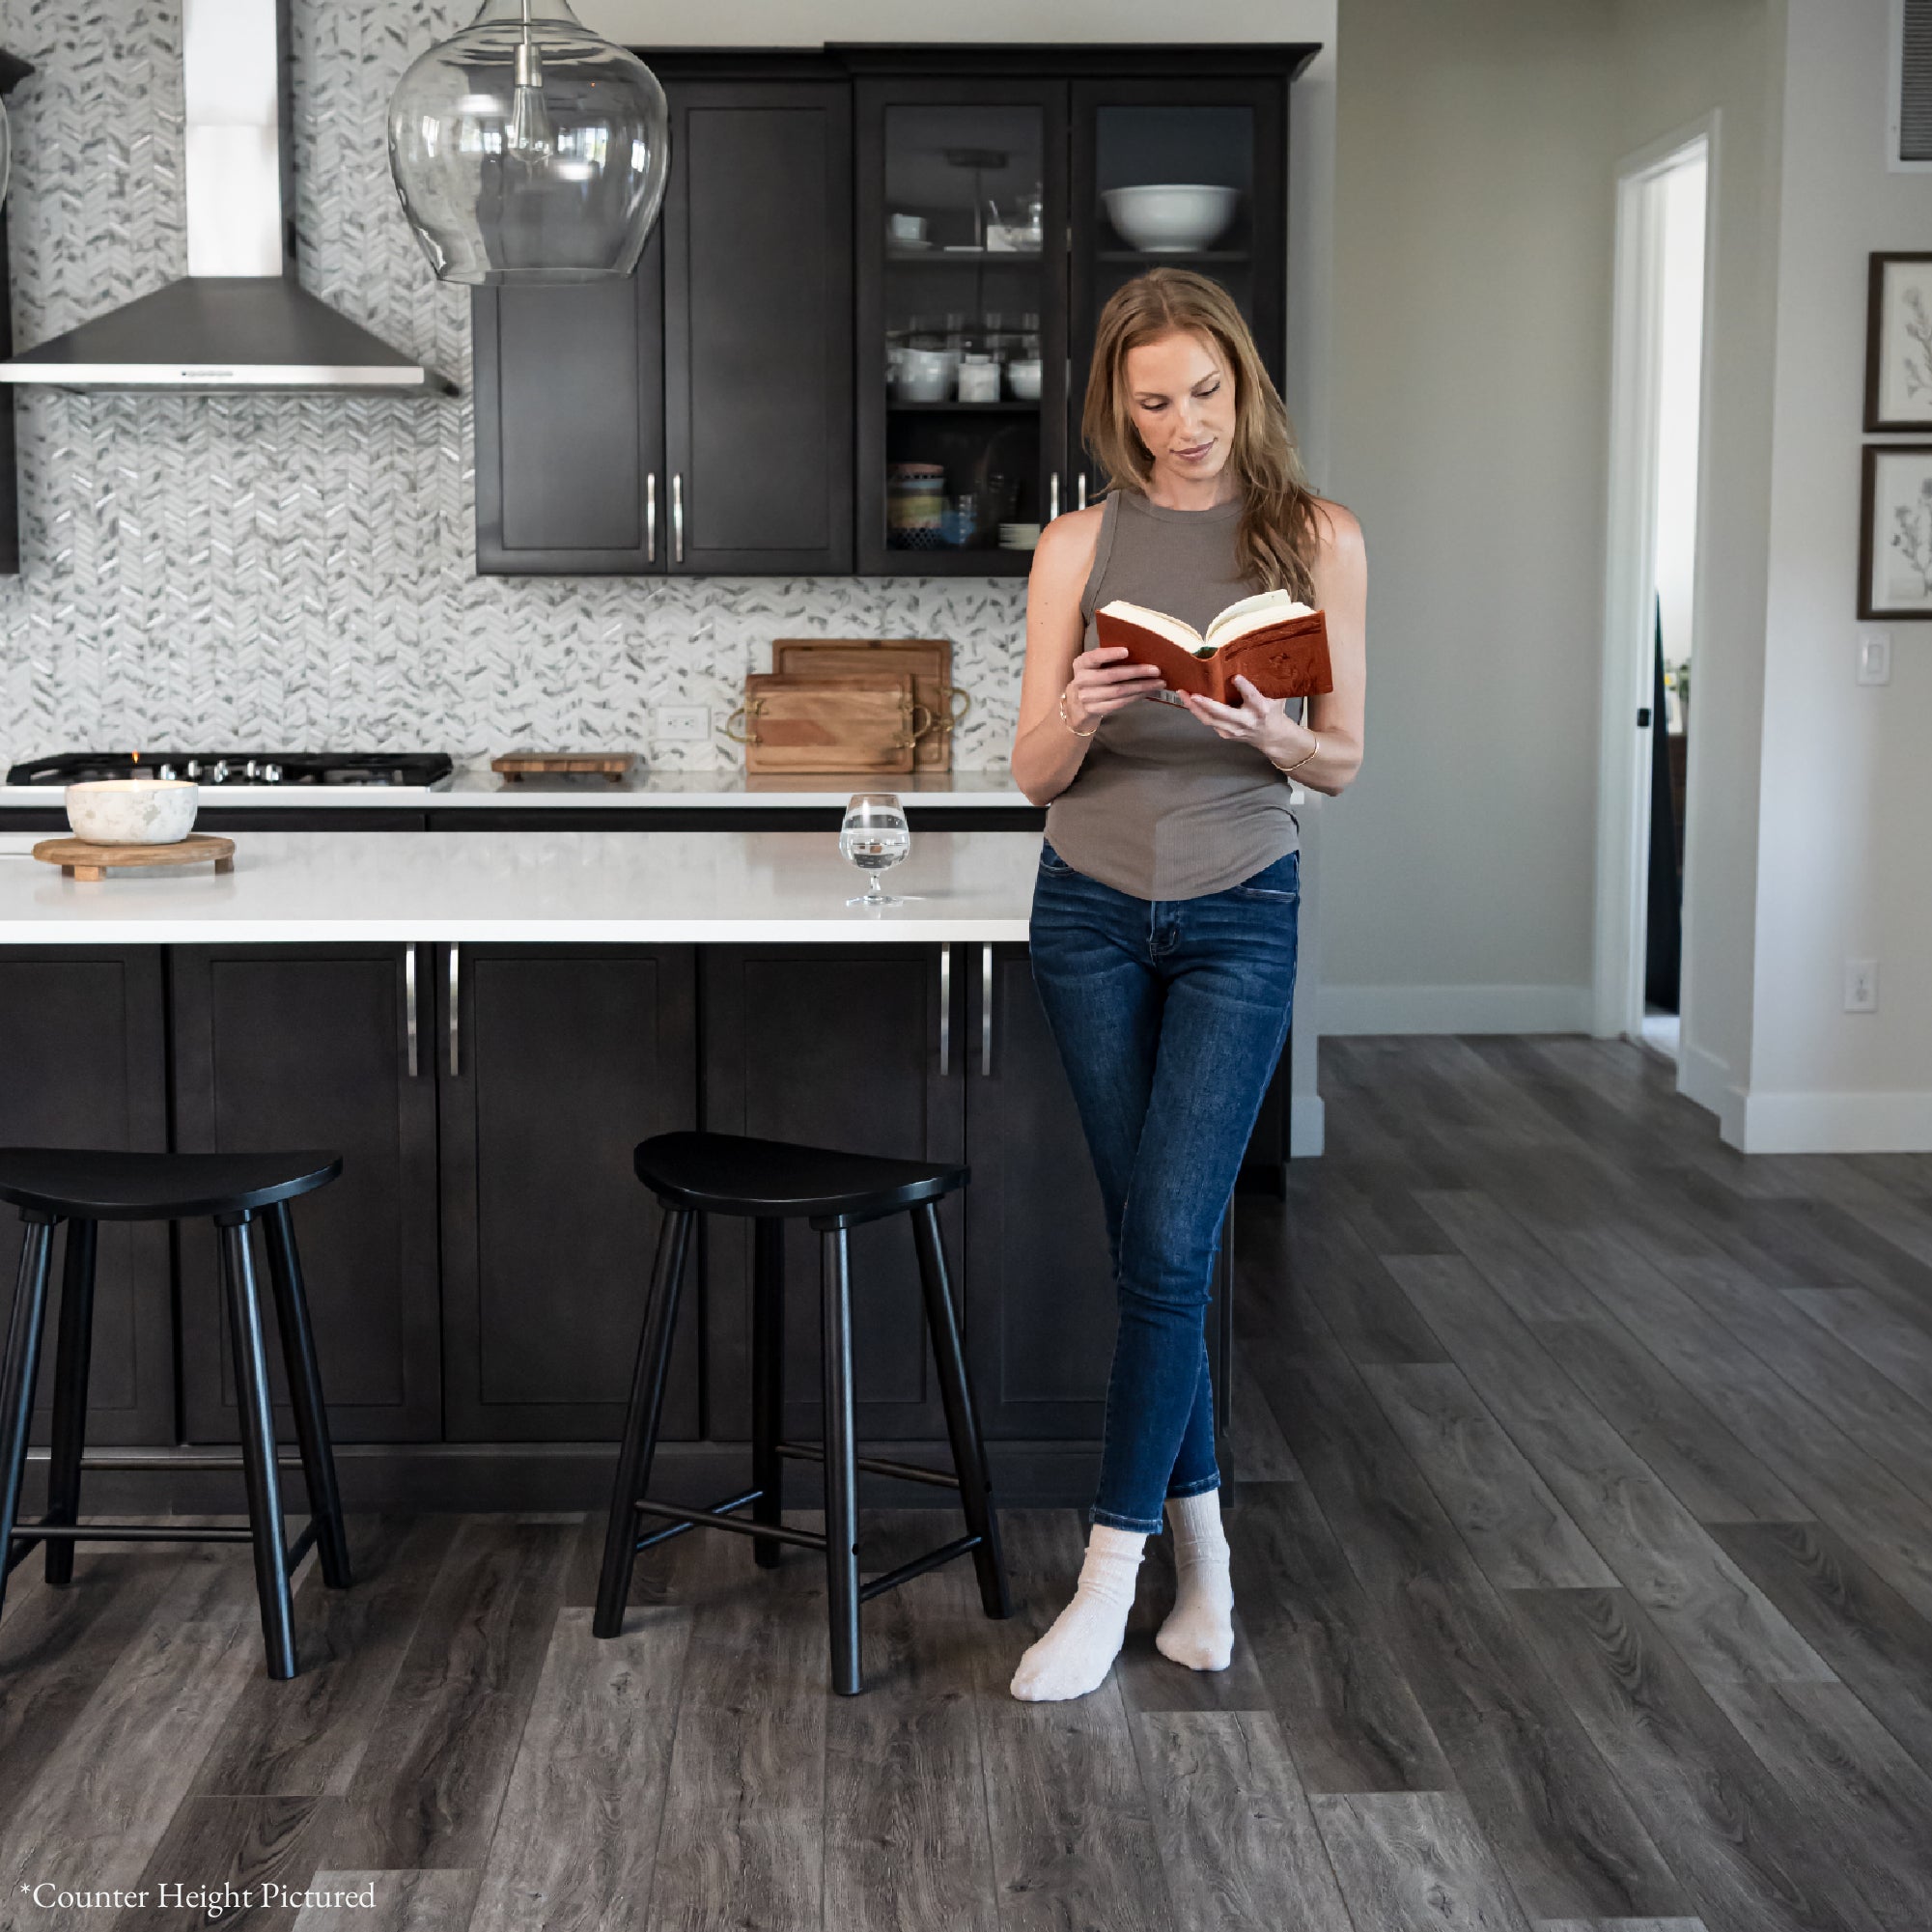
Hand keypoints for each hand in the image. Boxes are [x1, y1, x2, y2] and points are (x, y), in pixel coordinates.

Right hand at [1064, 645, 1165, 730]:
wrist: (1075, 704)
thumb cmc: (1091, 678)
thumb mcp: (1093, 666)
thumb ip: (1107, 658)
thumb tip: (1139, 651)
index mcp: (1082, 664)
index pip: (1094, 657)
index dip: (1110, 654)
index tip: (1126, 651)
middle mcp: (1082, 680)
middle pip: (1111, 676)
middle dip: (1136, 672)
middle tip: (1155, 670)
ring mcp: (1086, 697)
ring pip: (1118, 692)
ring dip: (1141, 687)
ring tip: (1157, 683)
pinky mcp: (1095, 710)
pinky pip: (1119, 703)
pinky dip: (1135, 697)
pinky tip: (1147, 692)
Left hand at [1180, 676, 1311, 765]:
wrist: (1270, 736)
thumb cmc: (1272, 711)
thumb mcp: (1275, 696)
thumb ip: (1266, 682)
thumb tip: (1257, 659)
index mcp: (1261, 709)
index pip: (1252, 698)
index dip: (1244, 688)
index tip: (1236, 678)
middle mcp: (1246, 721)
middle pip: (1224, 714)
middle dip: (1208, 705)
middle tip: (1195, 694)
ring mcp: (1233, 730)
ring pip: (1210, 720)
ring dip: (1194, 707)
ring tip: (1182, 693)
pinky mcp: (1225, 734)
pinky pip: (1208, 721)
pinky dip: (1197, 711)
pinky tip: (1188, 700)